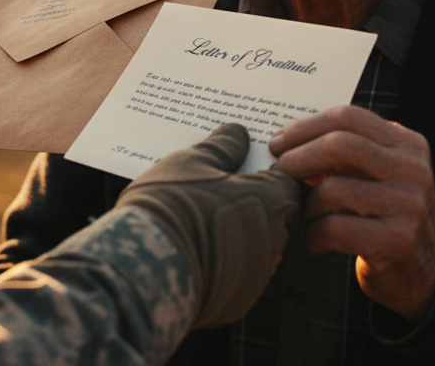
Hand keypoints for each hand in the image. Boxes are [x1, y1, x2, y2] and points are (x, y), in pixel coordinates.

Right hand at [116, 124, 300, 329]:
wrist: (145, 264)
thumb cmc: (172, 206)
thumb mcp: (192, 162)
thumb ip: (222, 147)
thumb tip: (237, 133)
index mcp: (271, 200)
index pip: (289, 182)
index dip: (267, 172)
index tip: (245, 168)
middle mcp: (275, 239)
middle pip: (272, 216)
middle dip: (248, 205)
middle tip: (214, 193)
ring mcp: (257, 274)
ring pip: (254, 248)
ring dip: (235, 236)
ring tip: (198, 223)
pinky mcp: (238, 301)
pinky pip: (236, 277)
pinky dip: (221, 265)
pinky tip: (194, 252)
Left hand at [269, 105, 434, 322]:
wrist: (422, 271)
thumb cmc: (380, 215)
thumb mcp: (373, 175)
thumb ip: (341, 153)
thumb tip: (282, 143)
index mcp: (406, 144)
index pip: (347, 117)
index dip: (304, 128)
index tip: (277, 143)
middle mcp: (413, 169)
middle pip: (339, 145)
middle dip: (297, 159)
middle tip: (276, 174)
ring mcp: (408, 204)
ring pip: (332, 190)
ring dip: (305, 206)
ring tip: (305, 217)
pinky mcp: (398, 240)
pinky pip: (335, 228)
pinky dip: (313, 235)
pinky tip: (315, 242)